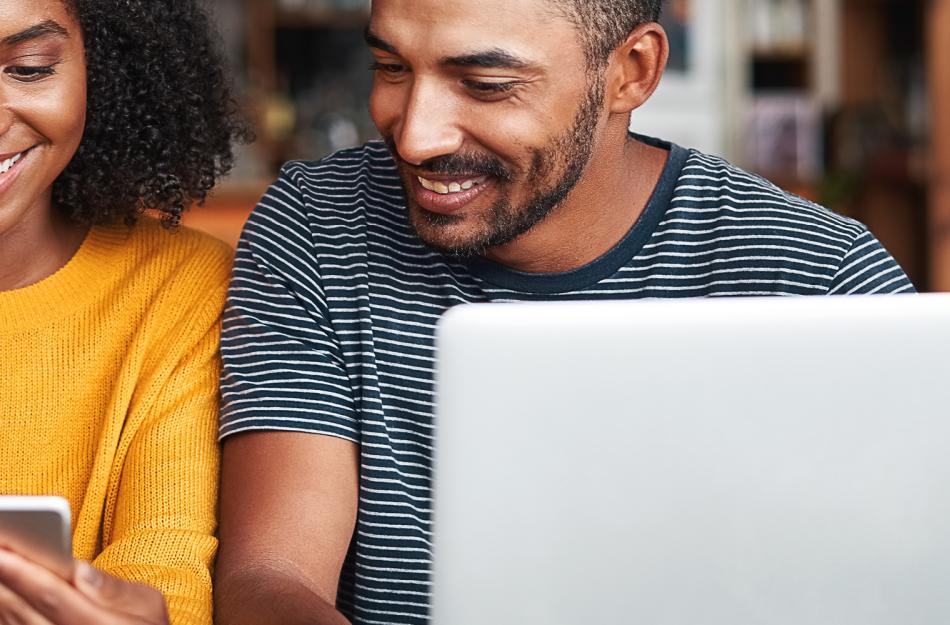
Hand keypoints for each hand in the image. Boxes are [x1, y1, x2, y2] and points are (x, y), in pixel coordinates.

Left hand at [0, 549, 168, 623]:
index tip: (1, 549)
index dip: (22, 573)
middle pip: (25, 610)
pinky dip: (6, 614)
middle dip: (3, 578)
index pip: (52, 596)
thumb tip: (78, 569)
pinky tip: (3, 594)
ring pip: (14, 623)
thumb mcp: (148, 605)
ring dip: (0, 595)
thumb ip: (113, 588)